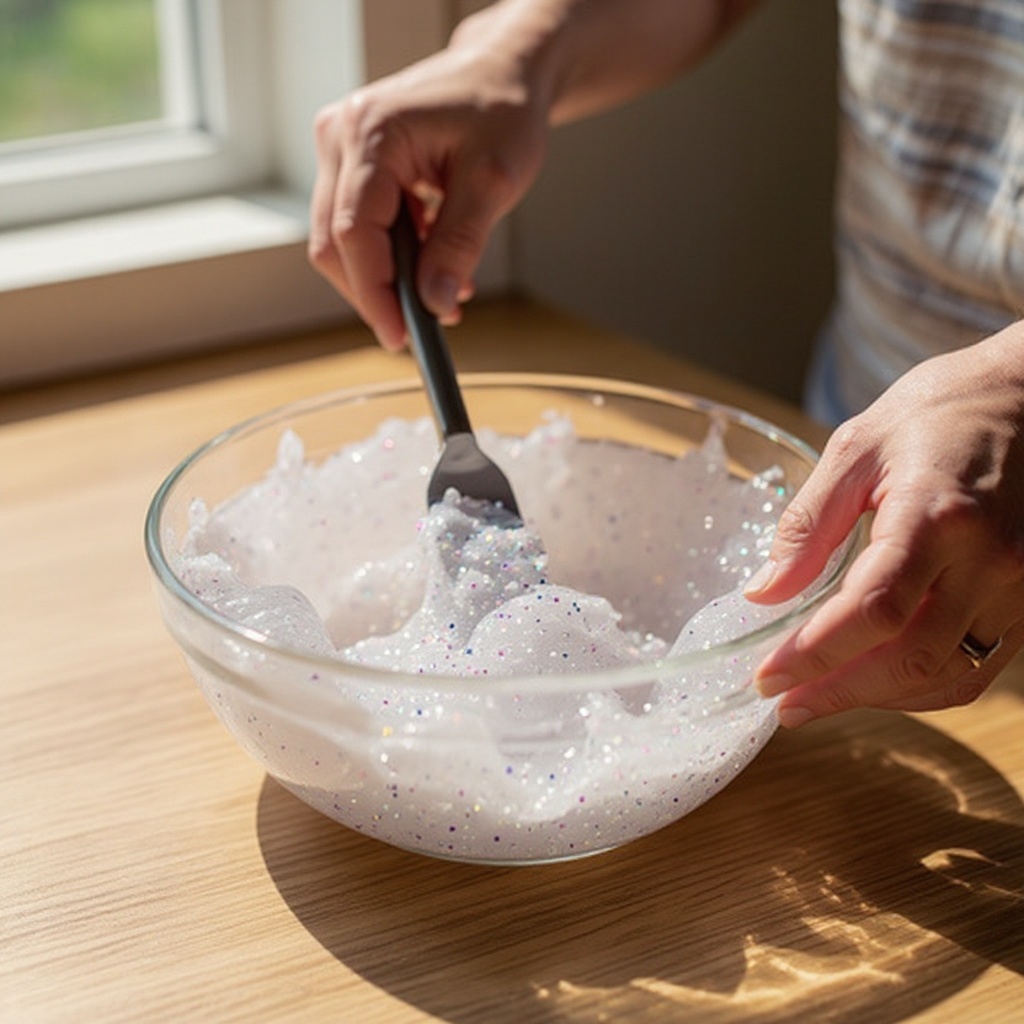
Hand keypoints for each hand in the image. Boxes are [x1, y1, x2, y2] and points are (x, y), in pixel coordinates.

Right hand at [308, 17, 550, 348]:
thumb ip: (460, 244)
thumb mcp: (494, 180)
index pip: (353, 231)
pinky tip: (432, 266)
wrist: (501, 73)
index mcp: (371, 132)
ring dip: (388, 278)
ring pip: (342, 240)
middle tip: (426, 326)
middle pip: (336, 242)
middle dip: (378, 293)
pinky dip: (392, 257)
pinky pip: (357, 226)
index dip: (373, 292)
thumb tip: (433, 302)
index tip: (400, 336)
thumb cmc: (502, 109)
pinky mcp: (350, 164)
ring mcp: (339, 150)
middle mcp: (340, 137)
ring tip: (443, 295)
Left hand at [746, 325, 1023, 726]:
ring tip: (819, 697)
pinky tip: (877, 681)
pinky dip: (922, 686)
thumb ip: (808, 526)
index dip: (814, 654)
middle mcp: (990, 560)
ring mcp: (1021, 585)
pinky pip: (978, 667)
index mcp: (938, 515)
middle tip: (784, 703)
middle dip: (837, 691)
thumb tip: (763, 593)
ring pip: (947, 675)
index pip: (870, 611)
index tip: (767, 677)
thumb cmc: (939, 411)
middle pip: (909, 657)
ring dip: (877, 698)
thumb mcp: (855, 449)